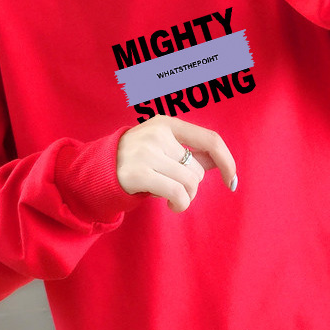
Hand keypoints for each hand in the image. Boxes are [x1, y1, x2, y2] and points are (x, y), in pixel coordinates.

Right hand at [117, 115, 236, 212]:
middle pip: (198, 169)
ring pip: (189, 183)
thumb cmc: (136, 160)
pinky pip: (176, 193)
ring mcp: (146, 152)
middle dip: (193, 186)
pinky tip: (171, 206)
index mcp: (166, 124)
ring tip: (173, 198)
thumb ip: (190, 153)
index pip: (210, 139)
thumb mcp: (162, 149)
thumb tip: (220, 161)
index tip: (232, 180)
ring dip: (186, 198)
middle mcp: (157, 134)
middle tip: (177, 189)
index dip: (227, 161)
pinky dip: (180, 204)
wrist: (97, 170)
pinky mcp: (139, 173)